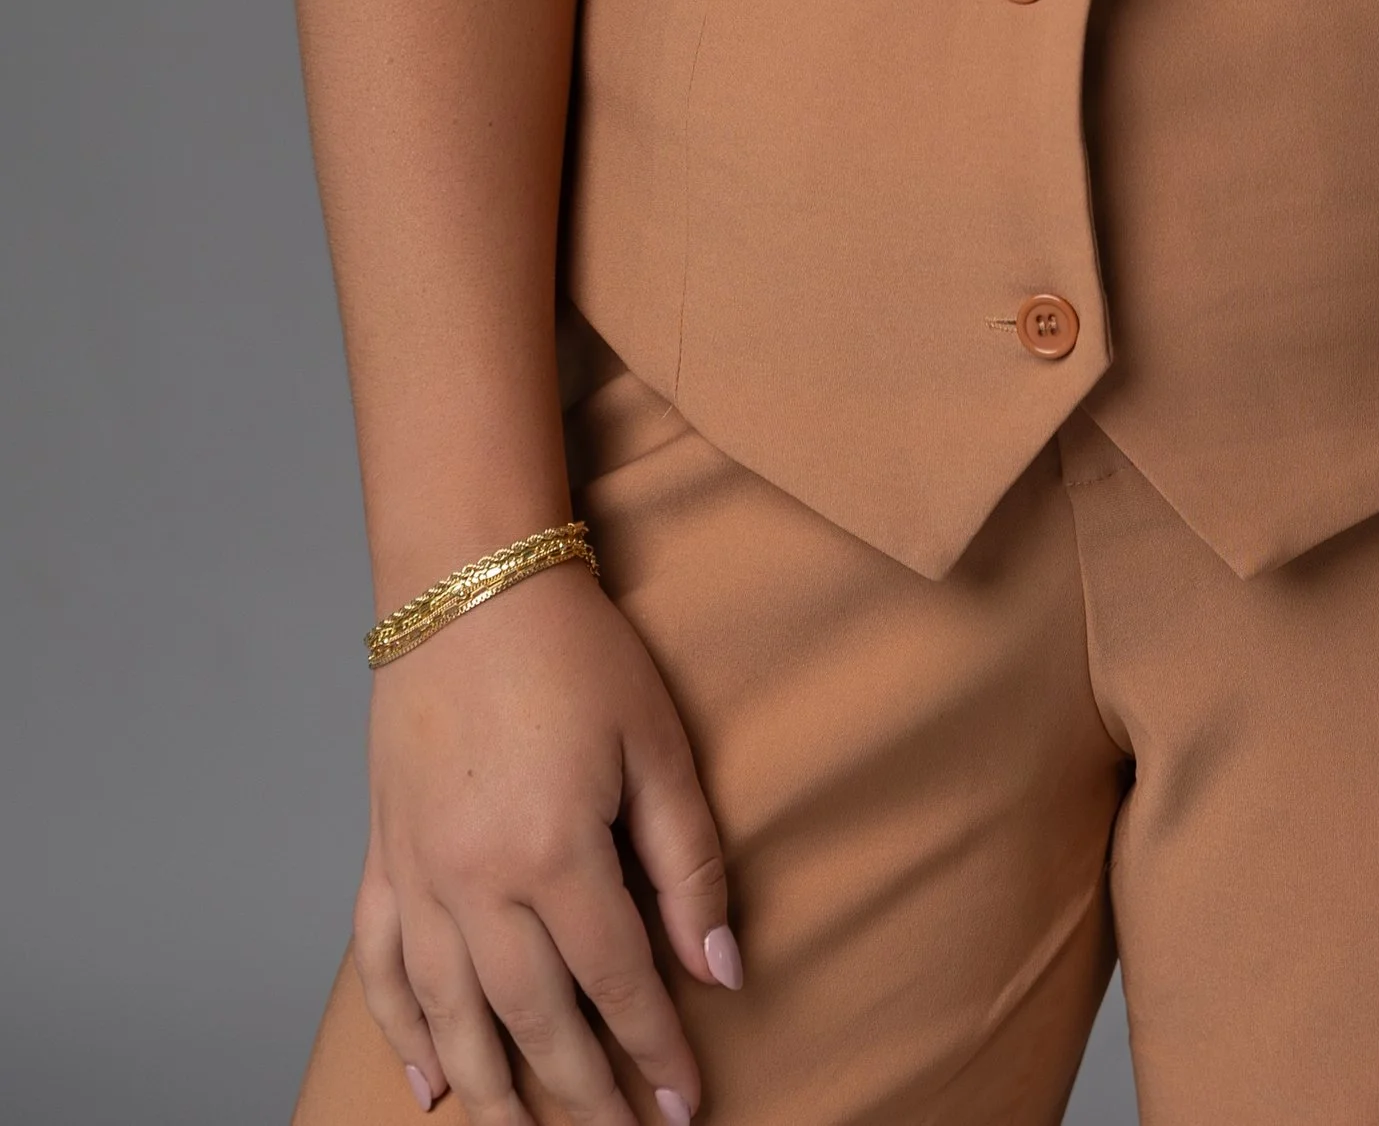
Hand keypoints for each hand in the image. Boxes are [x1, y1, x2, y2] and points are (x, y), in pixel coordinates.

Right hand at [353, 558, 738, 1124]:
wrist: (469, 583)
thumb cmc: (575, 652)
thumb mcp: (658, 744)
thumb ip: (689, 862)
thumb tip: (719, 967)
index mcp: (554, 854)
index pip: (617, 982)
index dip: (654, 1049)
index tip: (685, 1103)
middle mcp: (475, 883)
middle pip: (534, 1018)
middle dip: (582, 1092)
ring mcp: (418, 875)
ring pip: (452, 1016)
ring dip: (493, 1089)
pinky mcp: (382, 857)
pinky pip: (381, 969)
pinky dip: (401, 1032)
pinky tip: (428, 1083)